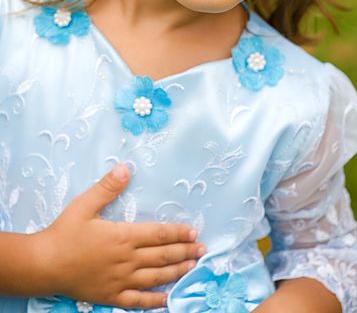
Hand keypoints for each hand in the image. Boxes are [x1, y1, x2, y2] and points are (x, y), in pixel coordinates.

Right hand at [34, 164, 205, 309]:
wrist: (43, 265)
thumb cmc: (64, 233)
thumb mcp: (84, 205)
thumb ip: (107, 187)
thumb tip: (125, 168)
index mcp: (123, 237)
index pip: (158, 234)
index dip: (178, 233)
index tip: (193, 231)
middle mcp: (126, 260)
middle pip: (162, 256)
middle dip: (185, 251)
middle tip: (202, 249)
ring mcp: (120, 280)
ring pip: (155, 277)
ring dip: (177, 272)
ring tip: (193, 267)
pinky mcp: (111, 296)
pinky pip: (138, 300)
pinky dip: (155, 300)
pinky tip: (168, 298)